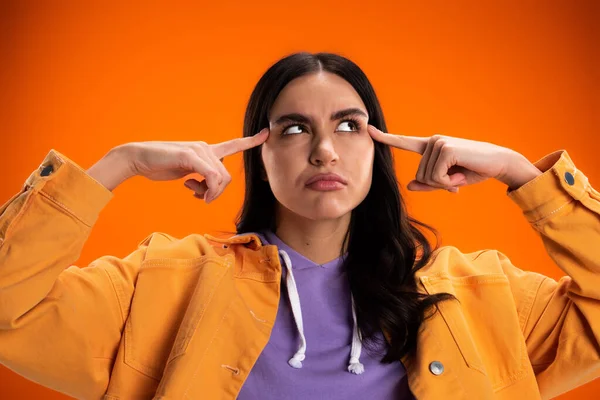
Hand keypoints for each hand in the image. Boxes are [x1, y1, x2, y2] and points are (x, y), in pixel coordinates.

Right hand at [124, 128, 268, 201]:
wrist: (139, 159)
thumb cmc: (160, 166)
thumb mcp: (186, 173)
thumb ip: (201, 178)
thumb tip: (209, 189)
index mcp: (205, 151)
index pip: (232, 145)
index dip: (250, 141)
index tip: (266, 133)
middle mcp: (205, 148)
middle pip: (226, 177)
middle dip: (217, 193)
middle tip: (203, 198)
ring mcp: (198, 150)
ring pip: (220, 178)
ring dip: (210, 193)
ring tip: (194, 192)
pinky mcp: (190, 156)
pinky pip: (211, 176)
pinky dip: (207, 189)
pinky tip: (192, 190)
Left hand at [367, 125, 539, 192]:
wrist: (498, 163)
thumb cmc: (473, 171)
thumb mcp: (448, 181)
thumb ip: (428, 184)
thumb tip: (409, 186)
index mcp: (430, 147)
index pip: (404, 142)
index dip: (385, 138)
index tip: (368, 129)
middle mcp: (432, 142)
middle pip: (420, 176)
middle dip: (438, 184)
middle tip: (457, 177)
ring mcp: (438, 143)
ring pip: (428, 178)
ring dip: (445, 183)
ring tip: (461, 173)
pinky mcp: (445, 149)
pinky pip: (437, 178)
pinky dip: (449, 182)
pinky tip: (462, 173)